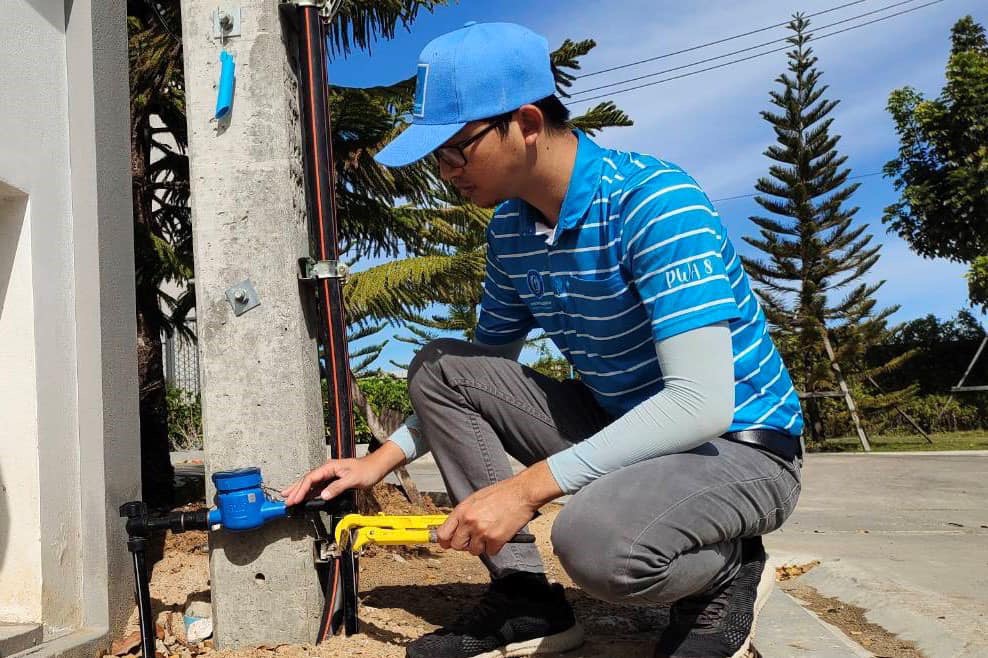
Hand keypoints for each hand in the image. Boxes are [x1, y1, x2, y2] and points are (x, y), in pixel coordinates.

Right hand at [280, 456, 383, 504]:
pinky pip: (319, 487)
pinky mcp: (334, 480)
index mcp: (329, 467)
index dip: (300, 490)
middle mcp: (327, 470)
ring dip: (300, 491)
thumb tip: (323, 496)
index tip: (294, 500)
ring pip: (311, 483)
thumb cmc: (367, 470)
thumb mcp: (353, 479)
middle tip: (285, 500)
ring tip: (289, 498)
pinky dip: (310, 492)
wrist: (377, 466)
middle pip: (307, 480)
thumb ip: (337, 487)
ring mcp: (330, 475)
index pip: (310, 478)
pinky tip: (305, 497)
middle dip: (295, 490)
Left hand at [435, 462, 561, 555]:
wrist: (522, 493)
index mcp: (462, 510)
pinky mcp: (496, 540)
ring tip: (490, 532)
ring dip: (482, 546)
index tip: (448, 543)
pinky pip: (490, 552)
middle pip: (457, 546)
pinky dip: (495, 547)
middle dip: (465, 544)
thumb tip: (456, 528)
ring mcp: (482, 532)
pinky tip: (500, 534)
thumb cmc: (502, 493)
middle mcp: (469, 522)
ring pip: (474, 551)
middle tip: (475, 537)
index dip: (445, 541)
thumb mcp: (476, 499)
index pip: (443, 534)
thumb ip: (464, 514)